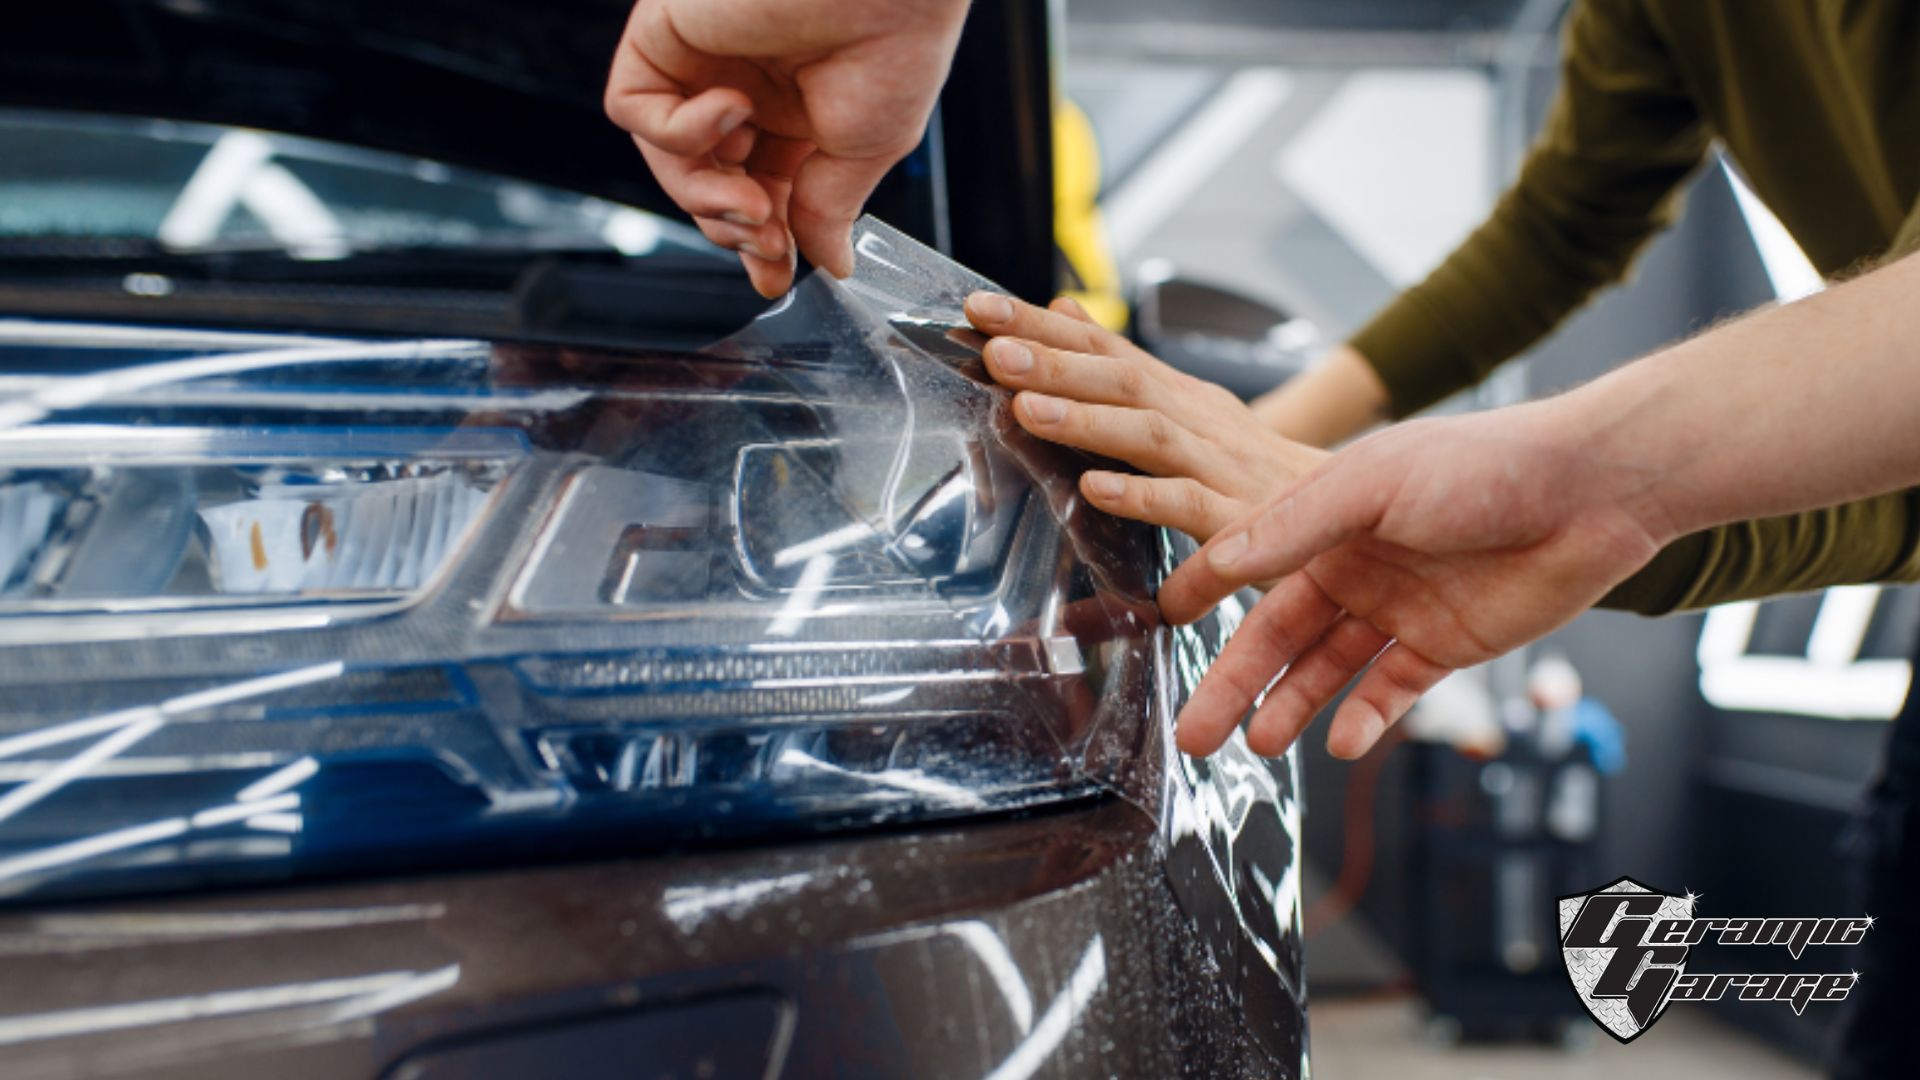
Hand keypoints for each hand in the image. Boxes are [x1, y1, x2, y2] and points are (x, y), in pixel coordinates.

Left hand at [605, 0, 968, 296]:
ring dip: (703, 195)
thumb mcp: (868, 150)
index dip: (761, 240)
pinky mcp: (665, 34)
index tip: (777, 274)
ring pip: (666, 158)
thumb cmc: (894, 42)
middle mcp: (745, 87)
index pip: (757, 191)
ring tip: (751, 198)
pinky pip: (632, 108)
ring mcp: (702, 63)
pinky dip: (676, 131)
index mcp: (795, 113)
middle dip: (733, 225)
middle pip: (705, 184)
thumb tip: (829, 263)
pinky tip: (730, 110)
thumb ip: (829, 209)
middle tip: (769, 238)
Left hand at [963, 291, 1327, 540]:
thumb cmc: (1252, 472)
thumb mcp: (1187, 408)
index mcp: (1179, 394)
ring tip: (1027, 408)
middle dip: (1056, 362)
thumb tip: (1062, 310)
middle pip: (1122, 379)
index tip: (979, 310)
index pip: (1104, 347)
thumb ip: (1122, 367)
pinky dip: (1140, 494)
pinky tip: (1095, 488)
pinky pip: (1187, 505)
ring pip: (1149, 433)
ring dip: (1087, 418)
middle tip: (994, 351)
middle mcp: (1199, 420)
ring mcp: (1220, 467)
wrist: (1351, 519)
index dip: (1042, 326)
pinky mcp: (1239, 522)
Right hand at [1160, 402, 1673, 760]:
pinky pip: (1392, 691)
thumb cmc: (1484, 464)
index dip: (1204, 591)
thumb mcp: (1372, 485)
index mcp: (1329, 520)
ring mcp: (1400, 609)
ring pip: (1327, 671)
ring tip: (1256, 744)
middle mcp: (1358, 567)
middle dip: (1234, 684)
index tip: (1159, 619)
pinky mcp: (1447, 645)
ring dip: (1290, 707)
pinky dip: (1365, 719)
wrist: (1593, 492)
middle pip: (1278, 636)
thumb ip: (1294, 526)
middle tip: (1194, 732)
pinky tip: (1342, 742)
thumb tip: (1222, 558)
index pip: (1249, 563)